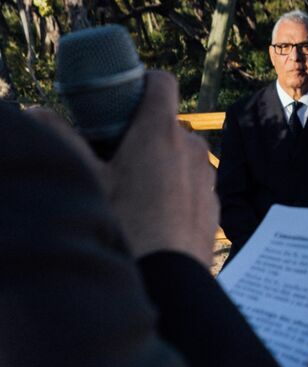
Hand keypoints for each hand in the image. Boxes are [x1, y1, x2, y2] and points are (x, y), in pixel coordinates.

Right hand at [28, 72, 218, 264]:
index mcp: (161, 132)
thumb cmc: (123, 229)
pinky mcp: (213, 206)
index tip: (120, 97)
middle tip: (111, 154)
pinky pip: (192, 185)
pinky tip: (152, 216)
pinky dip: (175, 190)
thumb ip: (60, 139)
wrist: (167, 284)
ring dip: (159, 164)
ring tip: (130, 191)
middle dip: (141, 132)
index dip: (140, 82)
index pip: (161, 82)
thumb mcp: (85, 181)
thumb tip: (35, 111)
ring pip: (180, 156)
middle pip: (166, 124)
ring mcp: (207, 177)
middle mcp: (192, 148)